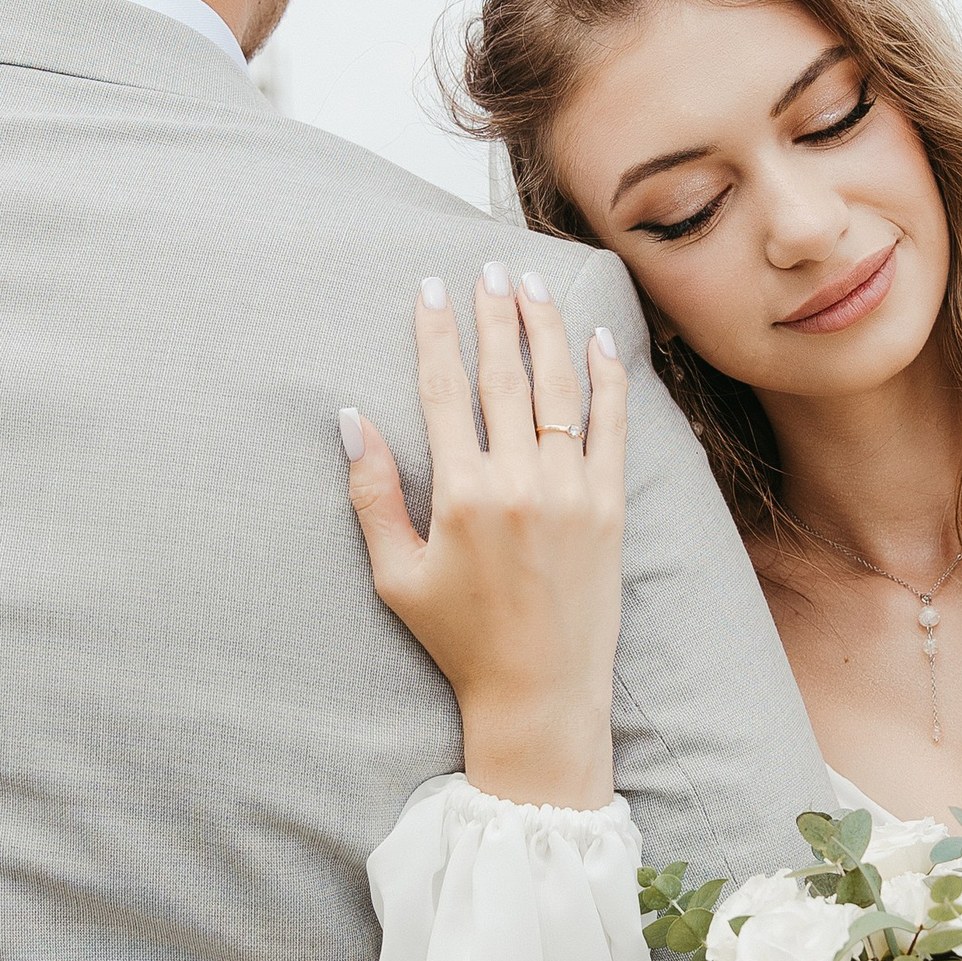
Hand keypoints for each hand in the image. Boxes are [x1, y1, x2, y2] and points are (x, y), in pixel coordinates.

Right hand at [342, 266, 629, 810]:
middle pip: (504, 375)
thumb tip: (350, 419)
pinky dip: (607, 378)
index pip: (445, 391)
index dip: (435, 333)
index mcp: (462, 495)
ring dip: (545, 328)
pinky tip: (597, 339)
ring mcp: (572, 491)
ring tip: (533, 284)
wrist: (541, 694)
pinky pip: (612, 425)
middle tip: (487, 267)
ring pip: (558, 388)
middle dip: (493, 313)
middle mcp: (520, 483)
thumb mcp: (397, 575)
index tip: (430, 289)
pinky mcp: (611, 507)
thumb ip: (372, 495)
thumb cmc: (460, 640)